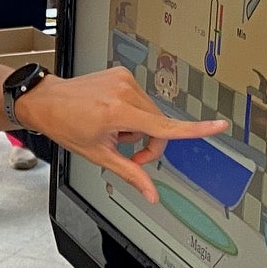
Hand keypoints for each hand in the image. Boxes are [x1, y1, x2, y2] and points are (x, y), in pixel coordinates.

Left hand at [17, 67, 226, 202]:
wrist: (47, 101)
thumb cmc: (66, 125)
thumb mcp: (99, 155)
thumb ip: (131, 173)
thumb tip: (152, 194)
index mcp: (118, 112)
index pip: (164, 127)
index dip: (195, 130)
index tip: (219, 126)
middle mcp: (124, 91)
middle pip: (159, 125)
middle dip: (148, 143)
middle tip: (126, 152)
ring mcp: (124, 79)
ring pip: (151, 114)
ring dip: (139, 127)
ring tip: (113, 129)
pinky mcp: (123, 73)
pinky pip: (140, 99)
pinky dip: (132, 111)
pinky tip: (111, 114)